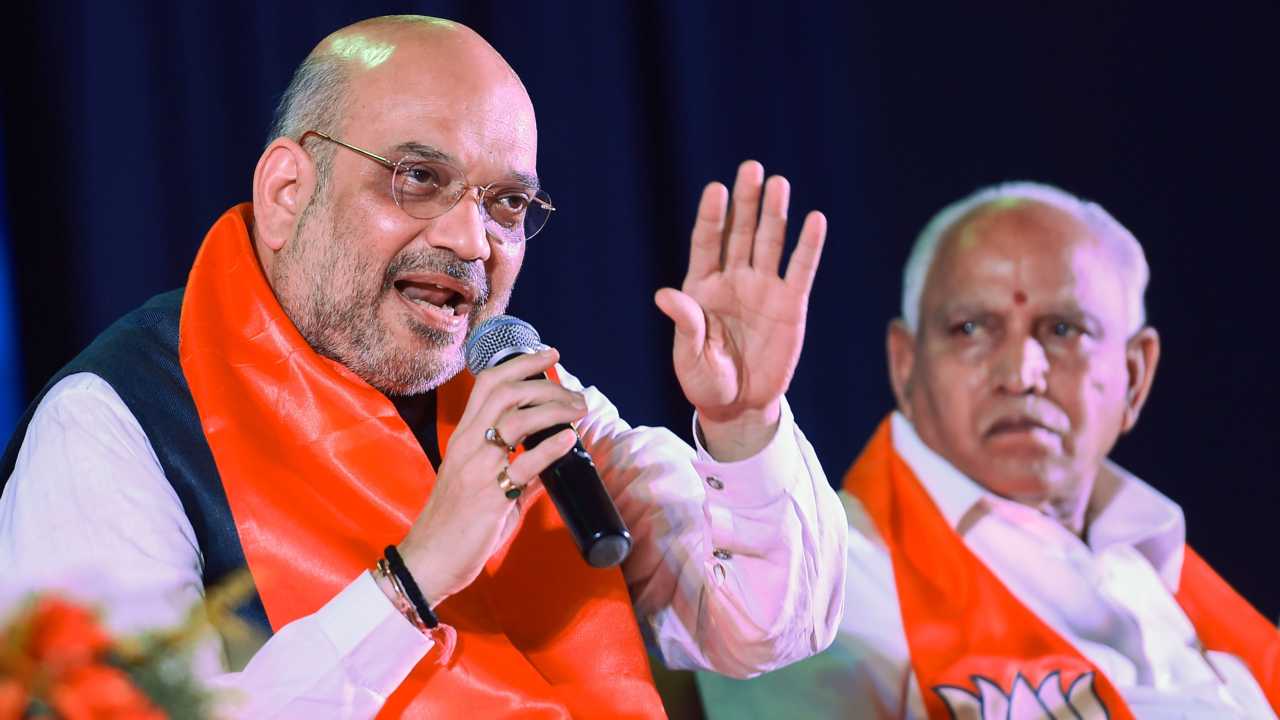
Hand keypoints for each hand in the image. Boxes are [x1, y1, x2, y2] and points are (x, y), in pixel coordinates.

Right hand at [393, 349, 584, 606]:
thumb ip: (517, 474)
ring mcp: (477, 467)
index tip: (548, 355)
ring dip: (555, 408)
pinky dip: (551, 446)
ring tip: (580, 411)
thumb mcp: (483, 487)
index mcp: (463, 437)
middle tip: (575, 394)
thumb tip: (551, 467)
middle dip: (545, 383)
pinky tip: (570, 439)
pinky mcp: (490, 495)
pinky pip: (524, 463)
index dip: (520, 363)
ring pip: (516, 419)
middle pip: (506, 391)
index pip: (488, 383)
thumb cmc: (454, 524)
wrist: (429, 560)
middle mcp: (467, 444)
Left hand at [655, 161, 825, 460]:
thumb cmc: (706, 380)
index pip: (707, 243)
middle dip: (746, 202)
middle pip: (741, 233)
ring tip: (779, 183)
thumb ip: (685, 323)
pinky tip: (814, 220)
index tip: (716, 189)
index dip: (712, 216)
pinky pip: (800, 270)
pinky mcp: (790, 304)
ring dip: (775, 214)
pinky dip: (807, 246)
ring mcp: (763, 289)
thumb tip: (665, 295)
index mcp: (702, 287)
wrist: (739, 405)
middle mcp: (733, 280)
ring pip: (770, 243)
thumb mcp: (690, 356)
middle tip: (751, 169)